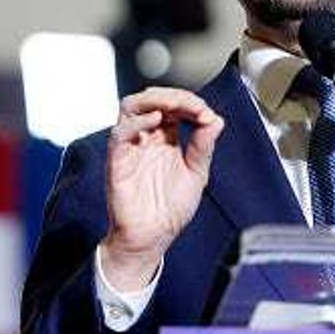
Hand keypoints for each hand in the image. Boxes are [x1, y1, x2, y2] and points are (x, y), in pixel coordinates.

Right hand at [99, 87, 224, 291]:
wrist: (153, 238)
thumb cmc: (170, 209)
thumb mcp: (196, 174)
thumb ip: (204, 146)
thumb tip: (216, 119)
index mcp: (167, 139)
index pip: (173, 106)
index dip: (189, 103)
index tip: (206, 113)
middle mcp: (147, 138)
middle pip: (151, 99)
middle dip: (172, 95)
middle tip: (192, 104)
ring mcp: (131, 147)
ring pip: (131, 107)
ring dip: (153, 100)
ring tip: (174, 105)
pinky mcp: (117, 160)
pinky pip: (120, 133)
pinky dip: (137, 122)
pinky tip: (156, 121)